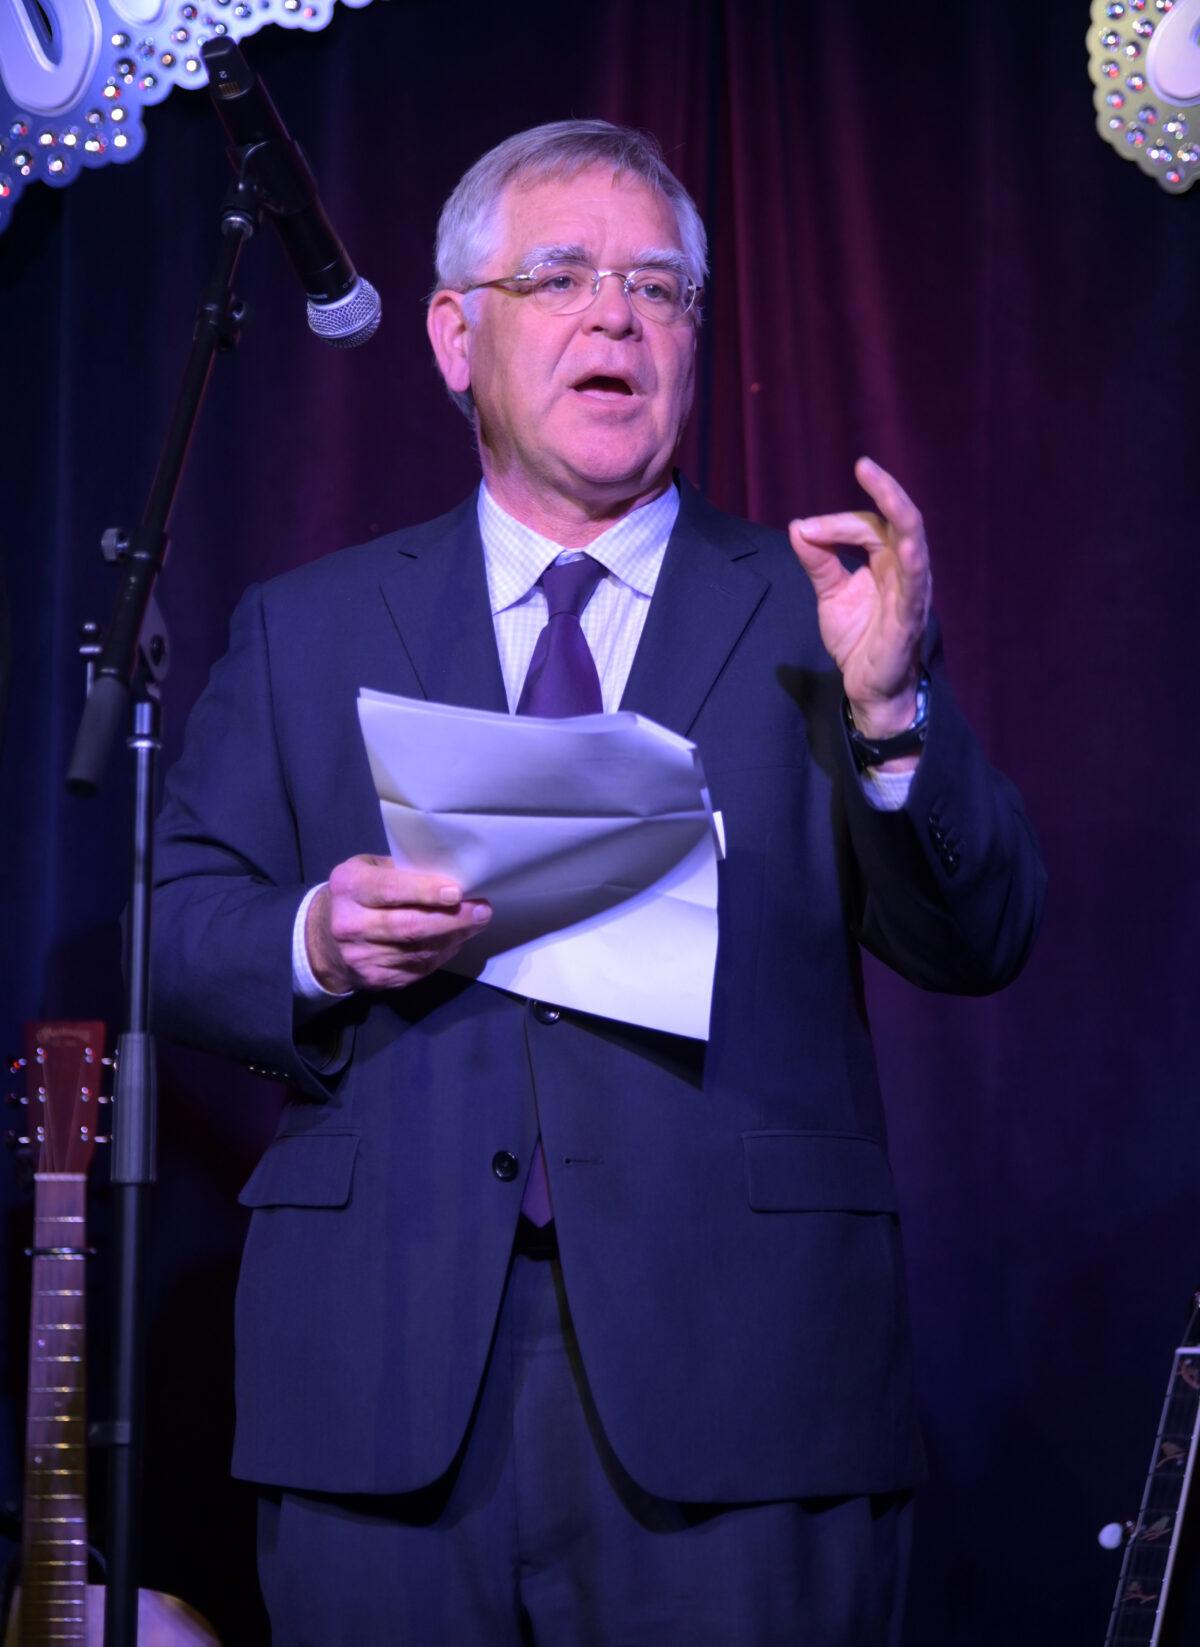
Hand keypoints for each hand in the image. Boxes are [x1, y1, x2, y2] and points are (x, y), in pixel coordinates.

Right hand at [305, 854, 491, 993]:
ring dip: (454, 937)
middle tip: (482, 910)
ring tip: (476, 922)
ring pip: (419, 950)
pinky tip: (455, 939)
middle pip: (409, 926)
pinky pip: (419, 968)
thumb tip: (453, 876)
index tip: (457, 892)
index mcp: (349, 887)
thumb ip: (402, 871)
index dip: (425, 891)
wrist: (324, 941)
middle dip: (452, 919)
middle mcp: (351, 924)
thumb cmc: (357, 894)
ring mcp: (363, 957)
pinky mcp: (377, 980)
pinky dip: (442, 953)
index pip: (390, 890)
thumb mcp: (369, 870)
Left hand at [788, 457, 931, 738]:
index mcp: (887, 561)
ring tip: (884, 488)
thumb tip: (798, 527)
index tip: (805, 530)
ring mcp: (911, 592)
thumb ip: (818, 561)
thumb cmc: (858, 638)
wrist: (867, 688)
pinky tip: (907, 547)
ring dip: (899, 513)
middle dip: (884, 491)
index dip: (836, 523)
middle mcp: (905, 570)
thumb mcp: (830, 594)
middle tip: (863, 465)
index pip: (868, 526)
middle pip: (900, 521)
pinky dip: (913, 563)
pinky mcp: (909, 619)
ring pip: (914, 543)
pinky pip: (915, 586)